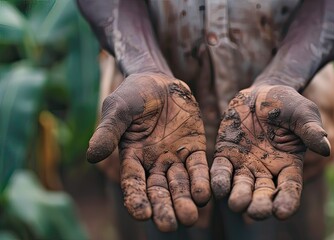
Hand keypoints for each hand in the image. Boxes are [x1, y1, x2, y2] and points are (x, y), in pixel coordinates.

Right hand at [87, 73, 209, 231]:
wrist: (159, 80)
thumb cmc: (133, 94)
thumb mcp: (117, 108)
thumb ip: (108, 131)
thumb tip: (92, 156)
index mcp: (132, 157)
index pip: (133, 184)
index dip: (137, 199)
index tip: (142, 214)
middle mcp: (153, 162)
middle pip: (158, 191)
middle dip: (164, 208)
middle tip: (170, 225)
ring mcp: (174, 156)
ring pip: (180, 184)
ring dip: (185, 200)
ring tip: (190, 217)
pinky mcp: (193, 148)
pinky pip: (198, 167)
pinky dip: (201, 181)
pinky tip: (205, 194)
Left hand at [210, 85, 329, 219]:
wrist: (261, 92)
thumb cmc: (287, 104)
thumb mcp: (303, 113)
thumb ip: (311, 130)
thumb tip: (325, 148)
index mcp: (288, 165)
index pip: (290, 189)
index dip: (287, 202)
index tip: (282, 213)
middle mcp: (266, 170)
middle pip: (264, 194)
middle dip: (260, 205)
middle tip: (256, 211)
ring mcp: (245, 164)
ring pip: (241, 187)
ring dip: (239, 197)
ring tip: (237, 203)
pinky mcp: (226, 154)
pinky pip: (222, 171)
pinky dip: (219, 180)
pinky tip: (218, 188)